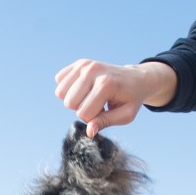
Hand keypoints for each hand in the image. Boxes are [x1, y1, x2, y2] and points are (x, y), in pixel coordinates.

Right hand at [54, 59, 176, 136]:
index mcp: (106, 84)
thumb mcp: (125, 115)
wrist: (136, 79)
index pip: (84, 114)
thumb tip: (89, 132)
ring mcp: (84, 65)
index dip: (93, 118)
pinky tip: (85, 87)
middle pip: (69, 103)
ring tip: (92, 95)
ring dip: (75, 99)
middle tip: (98, 102)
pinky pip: (59, 81)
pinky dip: (70, 88)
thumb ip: (105, 123)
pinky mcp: (79, 63)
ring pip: (60, 93)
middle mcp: (92, 71)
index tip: (105, 110)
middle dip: (82, 108)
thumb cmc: (130, 99)